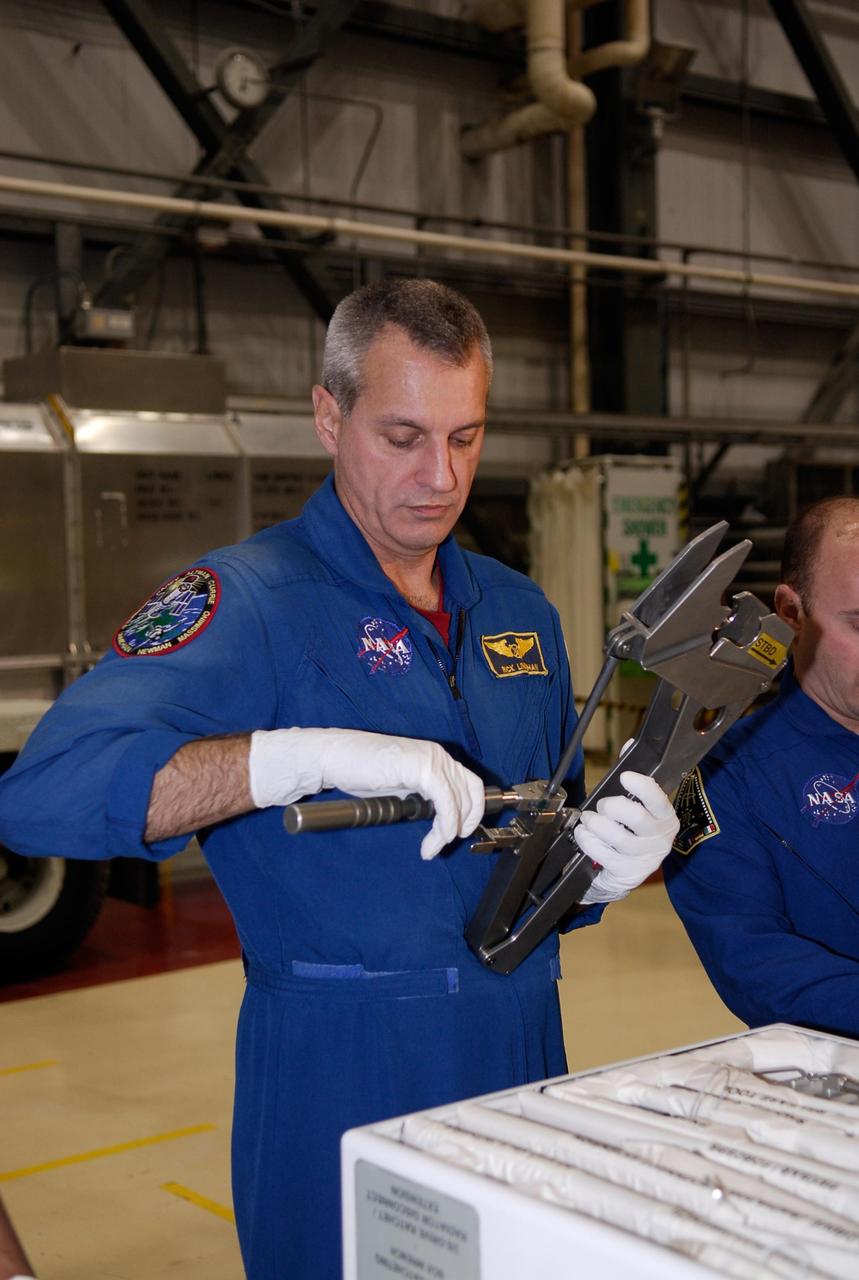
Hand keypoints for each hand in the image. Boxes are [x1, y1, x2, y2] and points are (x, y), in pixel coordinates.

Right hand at [248, 727, 484, 859]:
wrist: (334, 758)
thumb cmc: (361, 770)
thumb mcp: (400, 785)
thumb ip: (422, 795)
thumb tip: (439, 817)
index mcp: (434, 757)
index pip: (470, 784)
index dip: (472, 811)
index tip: (461, 832)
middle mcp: (437, 755)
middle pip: (469, 794)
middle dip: (461, 825)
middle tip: (441, 845)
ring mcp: (431, 759)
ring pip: (458, 801)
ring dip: (448, 830)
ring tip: (432, 848)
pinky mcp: (420, 768)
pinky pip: (445, 802)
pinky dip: (445, 824)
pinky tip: (435, 840)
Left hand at [575, 771, 678, 904]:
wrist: (624, 873)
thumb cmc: (630, 832)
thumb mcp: (636, 806)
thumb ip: (634, 778)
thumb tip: (629, 744)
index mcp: (666, 818)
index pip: (658, 799)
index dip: (642, 786)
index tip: (625, 777)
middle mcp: (660, 839)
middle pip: (635, 816)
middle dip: (610, 806)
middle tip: (601, 807)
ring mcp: (646, 858)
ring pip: (616, 835)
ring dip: (595, 823)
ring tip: (588, 820)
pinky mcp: (628, 873)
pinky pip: (602, 852)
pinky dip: (587, 840)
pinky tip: (584, 835)